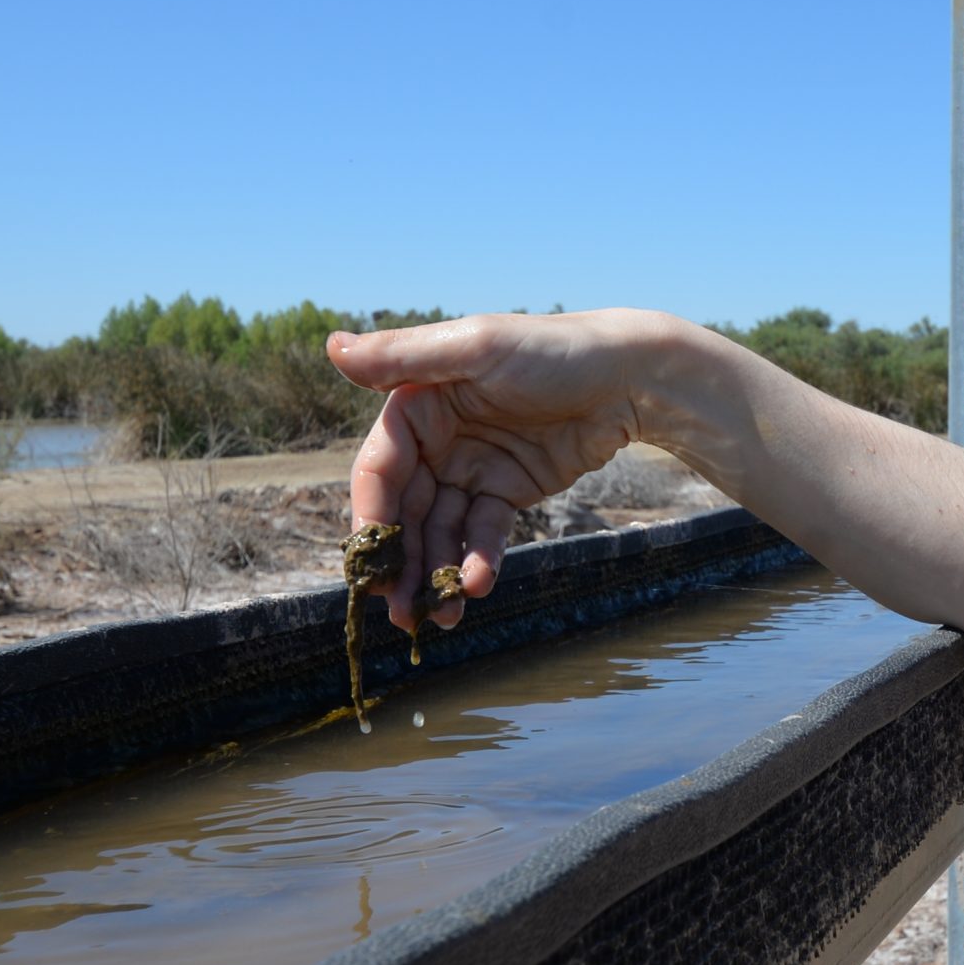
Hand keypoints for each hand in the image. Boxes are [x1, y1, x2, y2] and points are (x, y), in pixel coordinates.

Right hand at [328, 310, 687, 630]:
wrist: (633, 377)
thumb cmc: (555, 349)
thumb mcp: (478, 348)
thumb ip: (404, 356)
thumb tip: (331, 348)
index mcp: (417, 403)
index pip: (380, 467)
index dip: (371, 515)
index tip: (370, 562)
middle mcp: (438, 438)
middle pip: (406, 510)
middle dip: (401, 562)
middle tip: (399, 614)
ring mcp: (474, 468)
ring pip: (441, 530)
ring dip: (436, 572)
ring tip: (440, 616)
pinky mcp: (509, 492)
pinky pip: (484, 533)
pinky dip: (478, 560)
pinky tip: (477, 585)